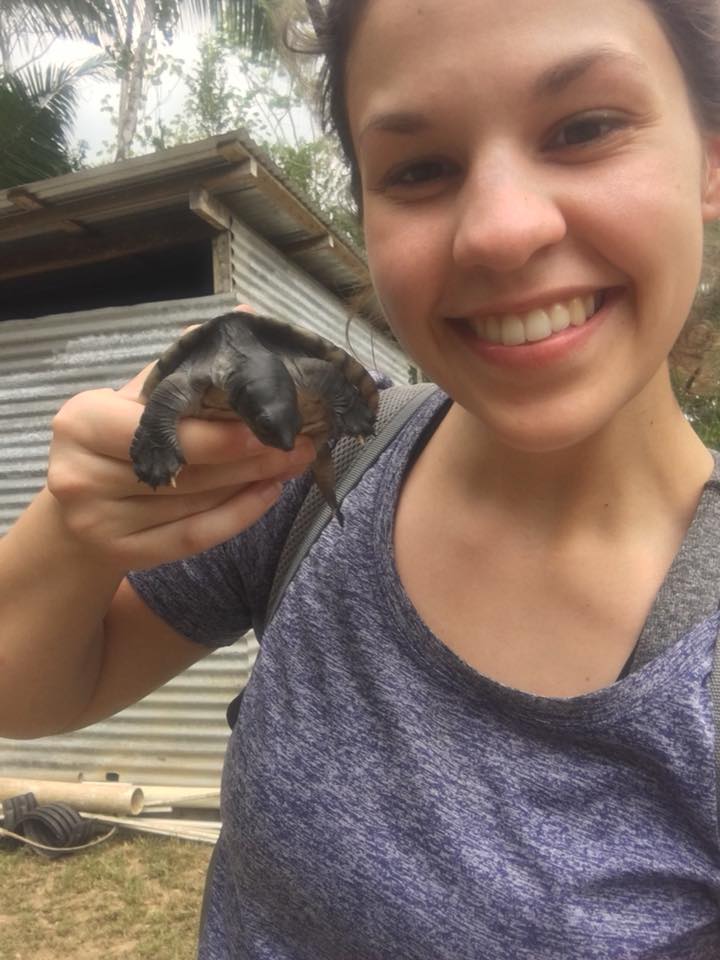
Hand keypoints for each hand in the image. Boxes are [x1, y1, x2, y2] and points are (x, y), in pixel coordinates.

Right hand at [46, 308, 315, 570]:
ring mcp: (98, 521)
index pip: (162, 427)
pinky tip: (268, 495)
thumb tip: (244, 314)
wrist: (75, 511)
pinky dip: (237, 517)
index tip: (270, 424)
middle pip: (186, 470)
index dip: (220, 432)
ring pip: (195, 504)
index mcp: (81, 422)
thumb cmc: (111, 443)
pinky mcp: (122, 554)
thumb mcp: (133, 399)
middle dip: (251, 457)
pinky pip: (193, 537)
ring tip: (292, 464)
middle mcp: (81, 474)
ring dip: (252, 483)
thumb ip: (182, 365)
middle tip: (300, 443)